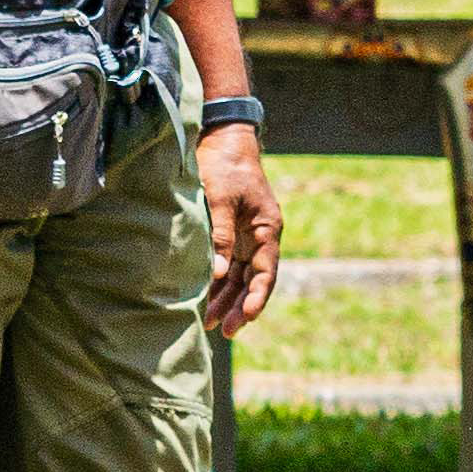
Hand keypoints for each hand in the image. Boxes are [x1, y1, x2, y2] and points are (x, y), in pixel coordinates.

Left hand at [198, 120, 281, 342]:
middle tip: (226, 331)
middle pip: (253, 279)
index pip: (266, 271)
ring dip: (228, 299)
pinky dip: (217, 283)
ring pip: (239, 276)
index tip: (246, 317)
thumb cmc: (224, 166)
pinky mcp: (229, 234)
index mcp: (267, 228)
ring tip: (211, 323)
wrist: (221, 141)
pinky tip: (205, 300)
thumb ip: (220, 235)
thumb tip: (217, 273)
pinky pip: (226, 265)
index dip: (257, 296)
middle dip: (241, 306)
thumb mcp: (222, 199)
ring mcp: (244, 236)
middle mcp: (259, 237)